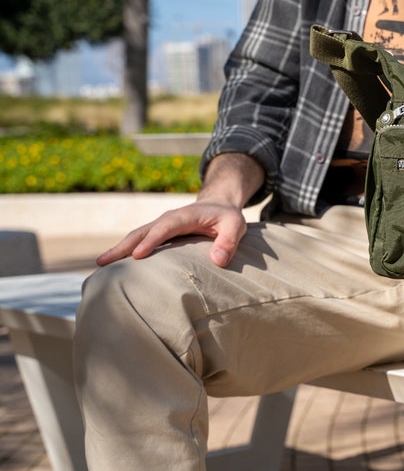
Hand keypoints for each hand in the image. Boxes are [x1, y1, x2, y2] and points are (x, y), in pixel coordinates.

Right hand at [96, 199, 247, 267]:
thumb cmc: (227, 217)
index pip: (165, 228)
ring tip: (100, 265)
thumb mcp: (235, 226)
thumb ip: (229, 242)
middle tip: (103, 262)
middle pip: (142, 232)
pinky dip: (125, 251)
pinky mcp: (158, 234)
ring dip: (118, 249)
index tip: (137, 255)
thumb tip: (219, 261)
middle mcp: (167, 219)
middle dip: (122, 246)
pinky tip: (114, 266)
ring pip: (135, 236)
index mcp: (184, 216)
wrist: (218, 205)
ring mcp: (160, 226)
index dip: (151, 241)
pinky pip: (139, 241)